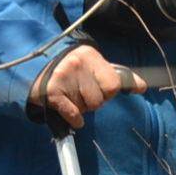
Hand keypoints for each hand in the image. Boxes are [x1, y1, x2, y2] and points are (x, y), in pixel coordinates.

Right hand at [31, 44, 145, 130]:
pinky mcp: (52, 92)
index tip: (98, 88)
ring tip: (71, 96)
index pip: (114, 85)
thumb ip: (118, 76)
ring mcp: (63, 77)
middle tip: (80, 92)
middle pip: (100, 100)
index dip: (108, 92)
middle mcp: (77, 63)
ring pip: (87, 108)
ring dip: (81, 108)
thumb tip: (143, 87)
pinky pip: (74, 115)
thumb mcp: (94, 66)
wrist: (33, 69)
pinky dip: (74, 119)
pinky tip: (68, 111)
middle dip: (93, 101)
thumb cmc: (72, 71)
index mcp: (90, 55)